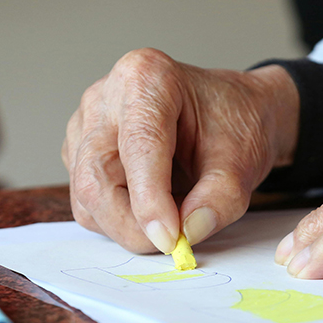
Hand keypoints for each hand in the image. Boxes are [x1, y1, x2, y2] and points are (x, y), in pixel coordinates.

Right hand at [62, 49, 297, 252]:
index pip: (138, 147)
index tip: (170, 240)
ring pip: (86, 196)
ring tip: (173, 216)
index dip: (150, 201)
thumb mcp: (243, 162)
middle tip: (173, 244)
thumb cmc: (235, 124)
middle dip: (131, 224)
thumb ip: (219, 200)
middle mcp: (105, 97)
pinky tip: (153, 206)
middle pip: (95, 176)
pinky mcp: (79, 151)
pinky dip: (119, 219)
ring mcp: (85, 124)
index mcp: (147, 78)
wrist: (232, 113)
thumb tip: (188, 233)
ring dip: (126, 224)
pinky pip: (87, 201)